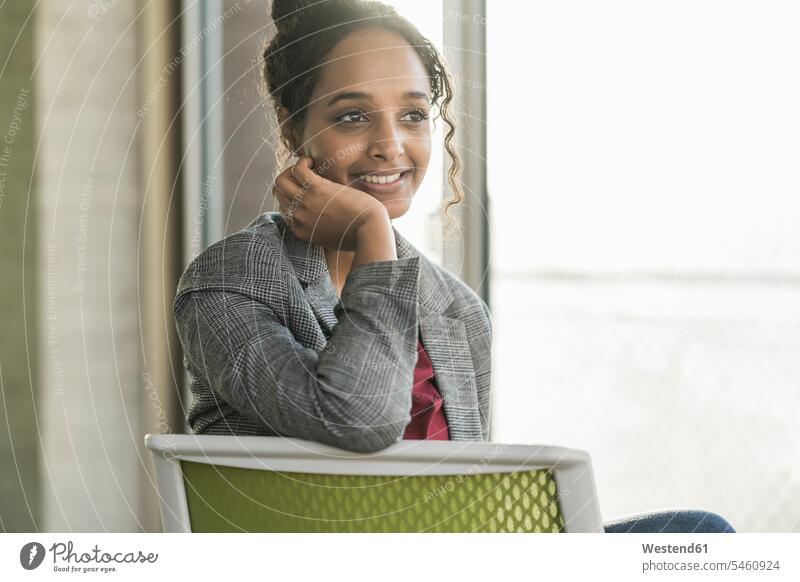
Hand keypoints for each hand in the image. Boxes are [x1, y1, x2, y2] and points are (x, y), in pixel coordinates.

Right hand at [272, 156, 388, 250]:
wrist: (369, 231)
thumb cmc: (358, 233)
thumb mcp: (332, 237)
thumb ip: (321, 228)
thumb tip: (322, 216)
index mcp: (301, 230)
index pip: (283, 210)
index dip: (292, 197)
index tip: (304, 190)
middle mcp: (299, 217)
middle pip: (279, 194)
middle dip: (289, 181)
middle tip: (304, 176)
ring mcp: (305, 203)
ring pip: (281, 181)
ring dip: (292, 170)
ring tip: (308, 168)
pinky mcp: (317, 189)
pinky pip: (298, 169)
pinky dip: (303, 162)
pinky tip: (313, 162)